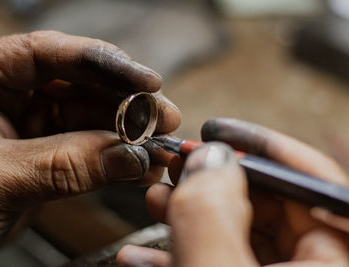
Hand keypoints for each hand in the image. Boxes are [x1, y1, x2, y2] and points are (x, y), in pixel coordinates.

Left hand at [0, 31, 179, 265]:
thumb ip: (62, 166)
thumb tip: (128, 157)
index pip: (45, 53)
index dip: (101, 62)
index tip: (145, 80)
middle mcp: (7, 95)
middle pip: (78, 85)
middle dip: (125, 103)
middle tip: (163, 118)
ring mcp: (30, 127)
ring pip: (90, 120)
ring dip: (127, 135)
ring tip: (159, 148)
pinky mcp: (45, 157)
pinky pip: (88, 151)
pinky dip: (115, 160)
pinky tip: (139, 166)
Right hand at [117, 118, 348, 266]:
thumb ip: (211, 214)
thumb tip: (209, 159)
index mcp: (335, 262)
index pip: (312, 184)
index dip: (262, 150)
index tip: (219, 132)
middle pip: (269, 208)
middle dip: (212, 182)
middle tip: (179, 166)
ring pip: (237, 235)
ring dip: (187, 216)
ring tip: (154, 200)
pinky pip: (220, 263)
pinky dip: (180, 255)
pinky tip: (143, 254)